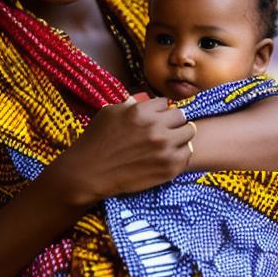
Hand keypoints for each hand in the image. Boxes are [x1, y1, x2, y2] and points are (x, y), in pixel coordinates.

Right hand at [43, 96, 192, 207]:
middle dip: (173, 121)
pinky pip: (187, 153)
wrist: (88, 174)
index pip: (165, 103)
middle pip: (181, 116)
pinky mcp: (169, 167)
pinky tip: (169, 156)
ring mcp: (164, 148)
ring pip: (189, 132)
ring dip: (180, 136)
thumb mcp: (109, 113)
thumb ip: (131, 105)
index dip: (160, 111)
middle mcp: (156, 127)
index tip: (155, 118)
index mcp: (141, 112)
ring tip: (169, 142)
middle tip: (164, 130)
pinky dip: (180, 153)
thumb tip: (145, 102)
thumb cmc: (94, 142)